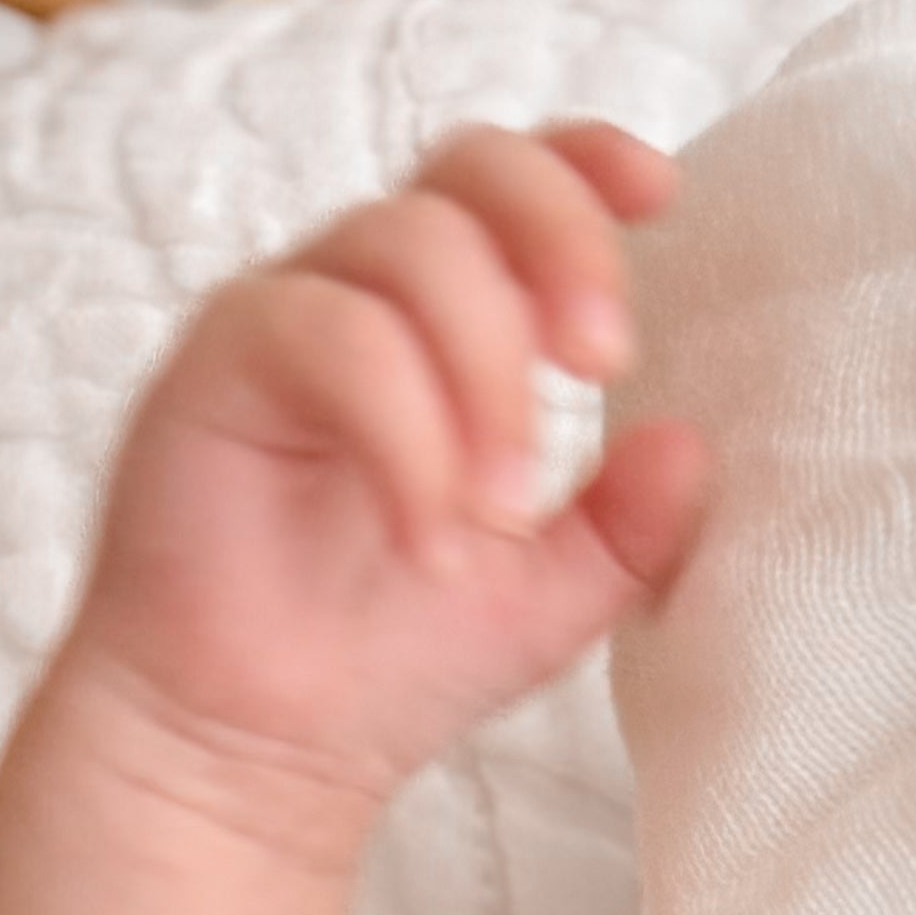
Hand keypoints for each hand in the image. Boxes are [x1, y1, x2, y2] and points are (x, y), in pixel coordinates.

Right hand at [57, 122, 708, 842]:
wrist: (255, 748)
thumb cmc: (385, 662)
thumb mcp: (549, 599)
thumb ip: (628, 528)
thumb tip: (694, 445)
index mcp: (453, 322)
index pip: (518, 188)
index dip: (587, 167)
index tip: (659, 196)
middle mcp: (369, 292)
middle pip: (473, 170)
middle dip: (560, 243)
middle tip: (604, 364)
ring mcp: (290, 313)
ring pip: (409, 247)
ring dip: (487, 375)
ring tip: (503, 517)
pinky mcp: (221, 359)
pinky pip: (331, 335)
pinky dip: (406, 434)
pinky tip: (430, 536)